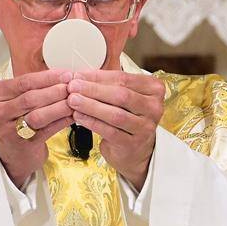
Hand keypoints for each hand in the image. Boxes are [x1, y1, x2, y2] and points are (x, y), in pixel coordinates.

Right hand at [0, 70, 72, 188]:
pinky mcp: (22, 144)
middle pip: (30, 97)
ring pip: (38, 114)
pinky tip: (73, 116)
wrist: (13, 154)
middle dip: (55, 91)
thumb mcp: (15, 101)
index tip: (65, 74)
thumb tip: (63, 76)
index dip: (47, 77)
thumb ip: (32, 87)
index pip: (23, 82)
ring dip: (60, 106)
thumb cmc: (16, 122)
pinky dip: (62, 121)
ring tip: (75, 101)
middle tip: (73, 87)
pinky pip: (46, 130)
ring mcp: (7, 130)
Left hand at [67, 71, 164, 190]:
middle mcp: (154, 107)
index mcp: (154, 89)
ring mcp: (145, 127)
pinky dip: (92, 122)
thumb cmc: (126, 118)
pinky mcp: (133, 143)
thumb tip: (78, 75)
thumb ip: (105, 84)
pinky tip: (79, 116)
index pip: (123, 78)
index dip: (98, 76)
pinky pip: (109, 131)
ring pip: (115, 114)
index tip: (78, 75)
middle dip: (93, 90)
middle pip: (120, 95)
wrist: (135, 150)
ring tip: (72, 100)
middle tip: (72, 87)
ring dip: (90, 106)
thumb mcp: (122, 97)